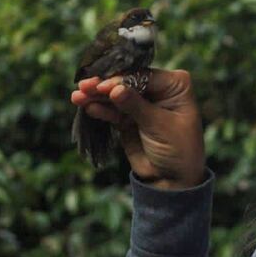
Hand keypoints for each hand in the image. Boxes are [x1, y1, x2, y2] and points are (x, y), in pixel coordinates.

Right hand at [70, 69, 204, 189]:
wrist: (173, 180)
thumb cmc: (178, 149)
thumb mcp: (159, 125)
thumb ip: (135, 106)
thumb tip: (114, 89)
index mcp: (175, 84)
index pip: (144, 76)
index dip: (122, 80)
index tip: (102, 86)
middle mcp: (159, 89)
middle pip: (127, 82)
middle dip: (105, 86)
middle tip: (83, 86)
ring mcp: (142, 103)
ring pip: (116, 95)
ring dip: (97, 96)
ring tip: (77, 97)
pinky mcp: (128, 117)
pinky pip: (112, 110)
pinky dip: (101, 109)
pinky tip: (88, 107)